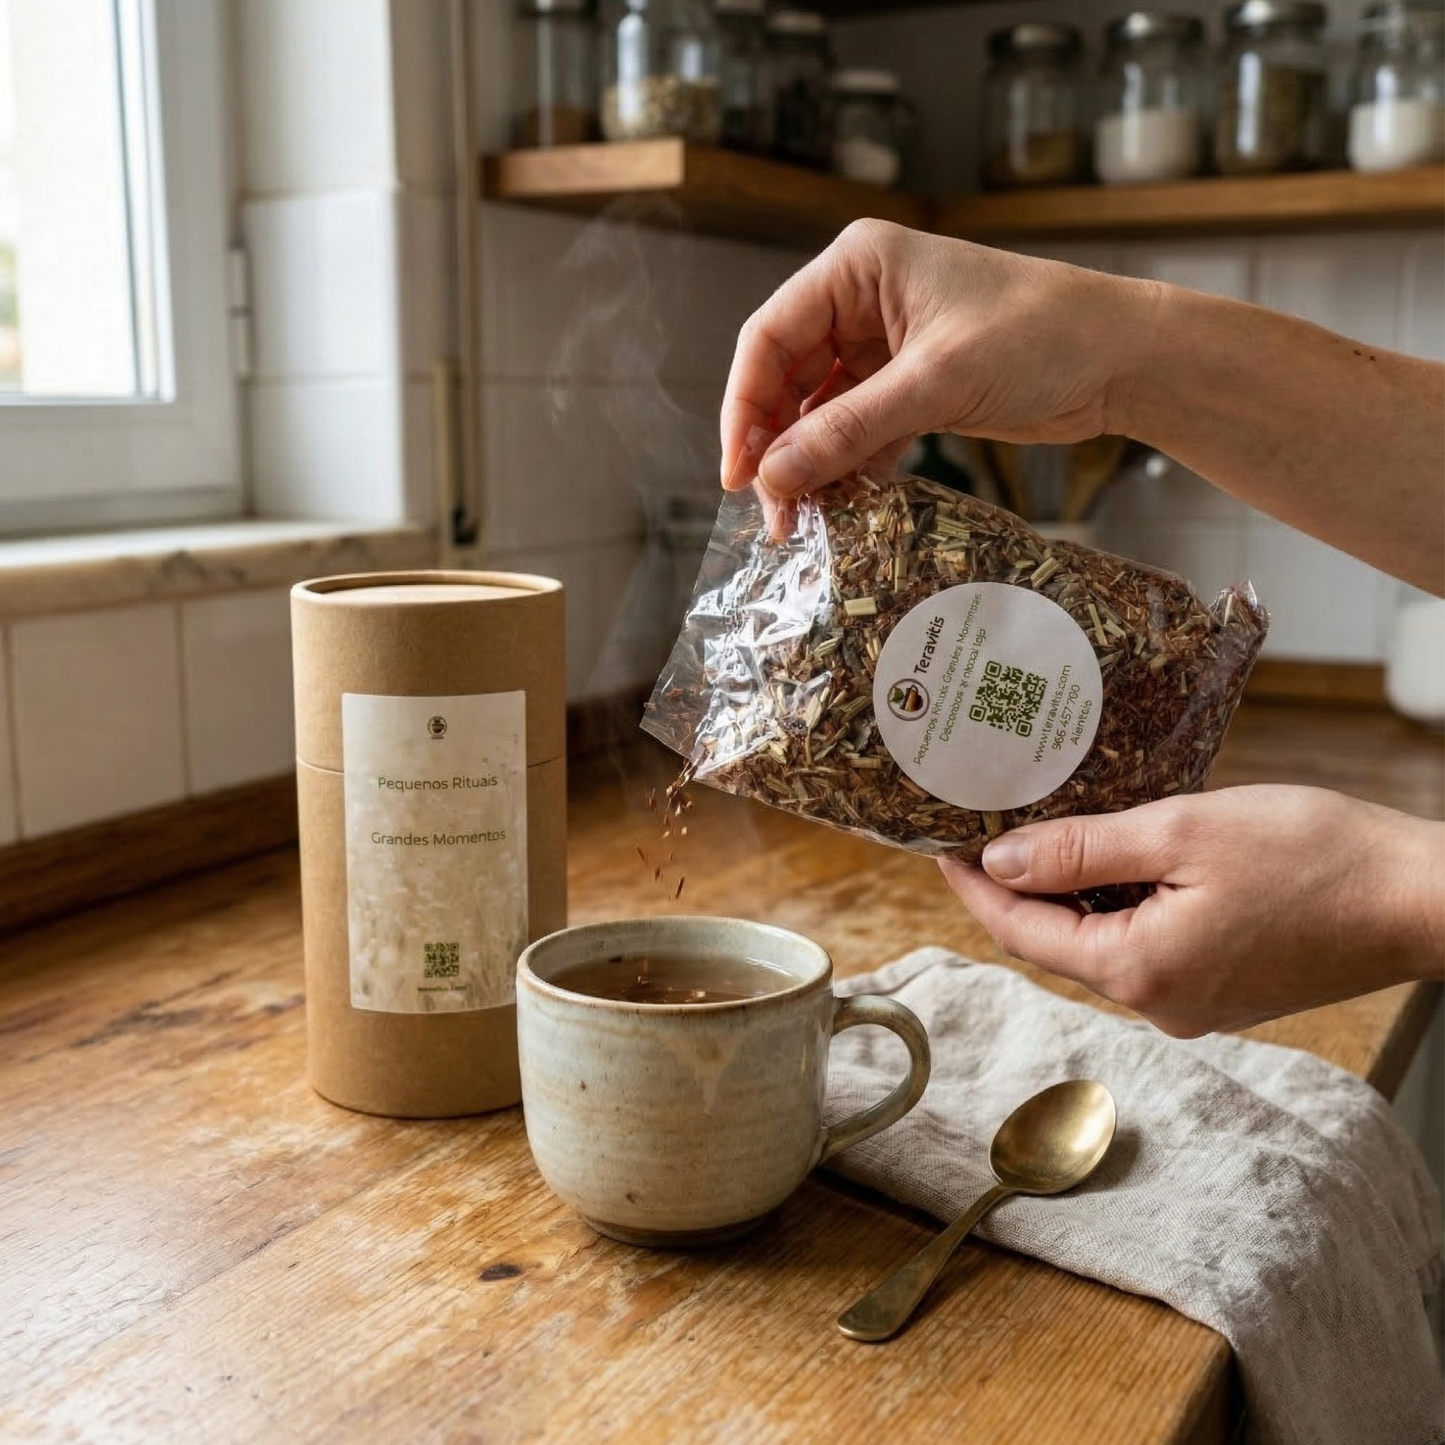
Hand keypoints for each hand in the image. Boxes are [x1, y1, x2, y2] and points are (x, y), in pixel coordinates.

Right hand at [719, 220, 1158, 501]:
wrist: (1123, 359)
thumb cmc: (1042, 336)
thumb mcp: (936, 382)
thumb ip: (848, 429)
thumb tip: (775, 478)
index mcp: (858, 267)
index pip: (770, 336)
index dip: (744, 407)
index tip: (739, 473)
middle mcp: (863, 300)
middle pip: (787, 378)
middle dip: (777, 446)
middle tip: (772, 512)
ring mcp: (887, 345)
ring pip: (820, 411)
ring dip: (811, 464)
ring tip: (803, 521)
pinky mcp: (912, 385)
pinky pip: (858, 429)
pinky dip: (849, 466)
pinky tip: (843, 505)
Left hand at [938, 786, 1444, 1036]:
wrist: (1423, 897)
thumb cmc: (1314, 857)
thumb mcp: (1182, 833)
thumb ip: (1082, 850)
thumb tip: (1001, 864)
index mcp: (1139, 970)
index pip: (1023, 934)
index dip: (974, 890)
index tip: (939, 850)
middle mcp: (1160, 1002)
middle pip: (1058, 944)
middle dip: (1017, 890)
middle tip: (984, 830)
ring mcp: (1195, 1002)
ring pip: (1102, 944)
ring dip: (1069, 894)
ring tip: (1043, 833)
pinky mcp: (1224, 988)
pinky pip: (1146, 946)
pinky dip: (1118, 905)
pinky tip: (1114, 860)